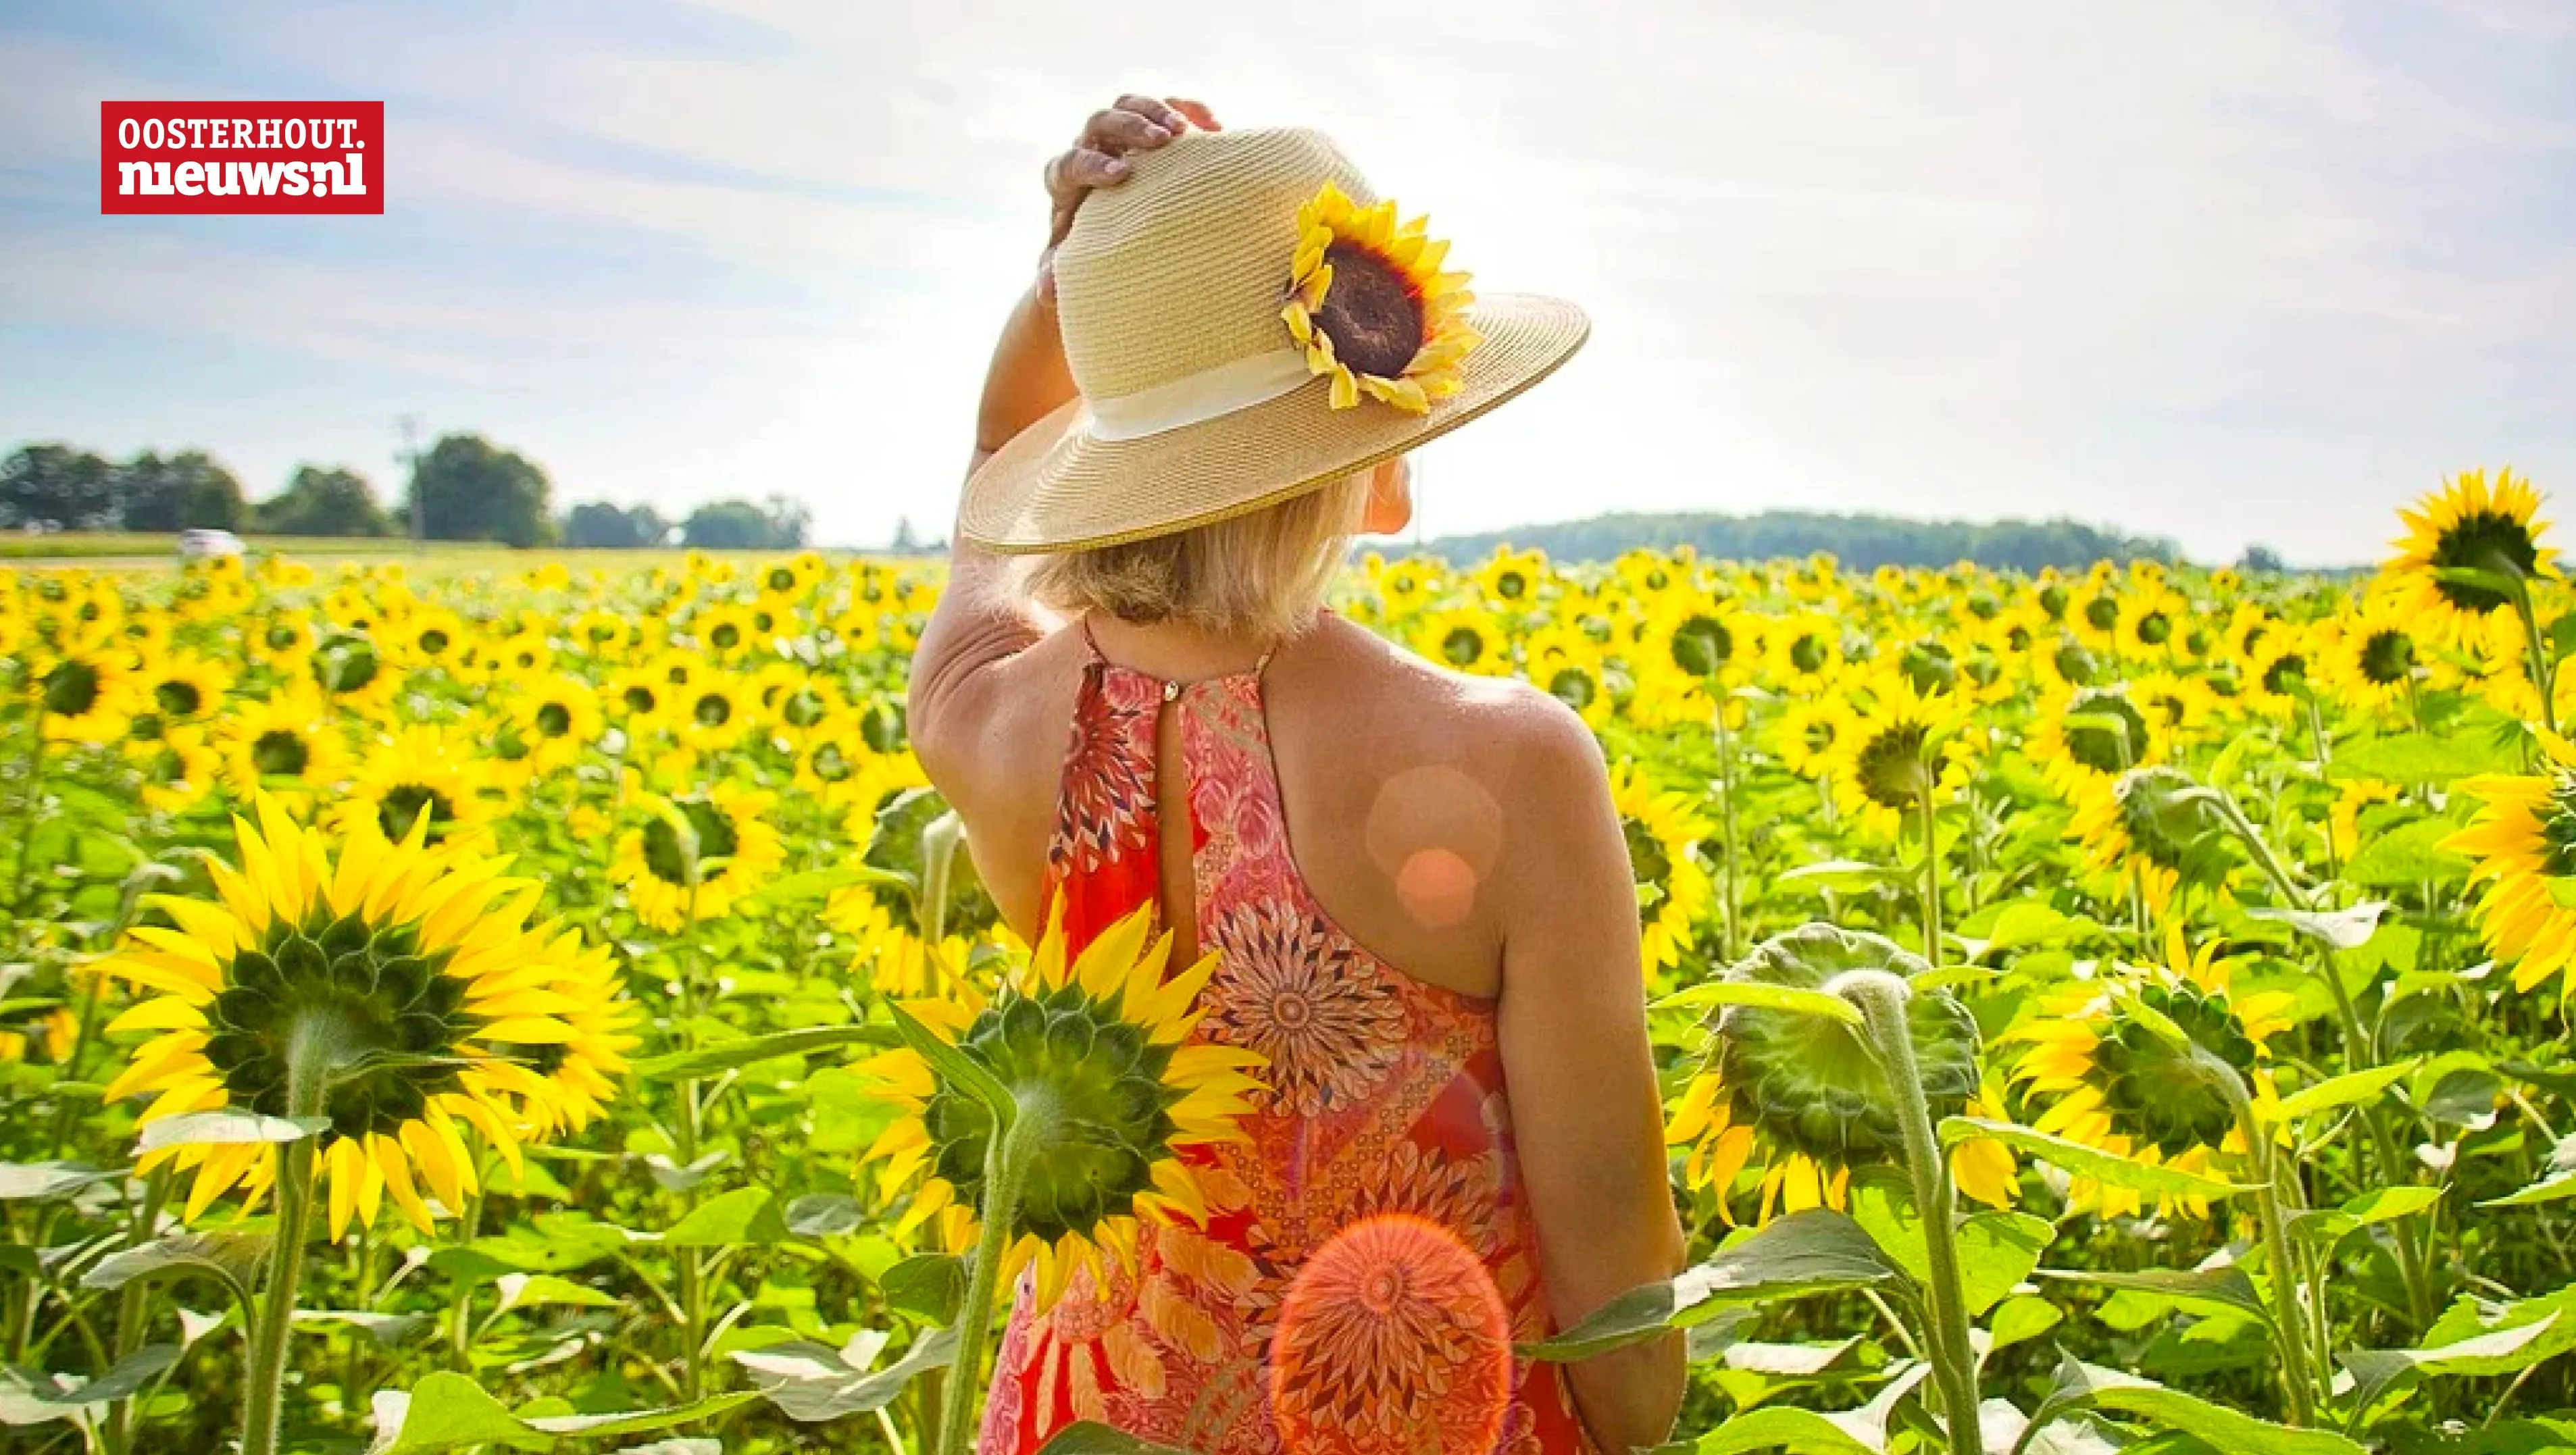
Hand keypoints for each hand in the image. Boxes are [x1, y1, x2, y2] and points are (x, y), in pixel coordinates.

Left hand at [1040, 95, 1219, 282]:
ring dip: (1157, 111)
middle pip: (1099, 122)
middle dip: (1129, 128)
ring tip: (1185, 132)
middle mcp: (1089, 148)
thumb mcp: (1074, 262)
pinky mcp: (1151, 126)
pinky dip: (1190, 109)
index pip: (1070, 163)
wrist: (1113, 228)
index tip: (1120, 176)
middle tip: (1160, 141)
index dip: (1092, 165)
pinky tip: (1216, 127)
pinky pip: (1167, 104)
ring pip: (1129, 105)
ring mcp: (1120, 134)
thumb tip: (1047, 292)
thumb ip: (1059, 272)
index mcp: (1066, 179)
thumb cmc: (1092, 248)